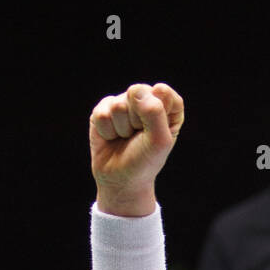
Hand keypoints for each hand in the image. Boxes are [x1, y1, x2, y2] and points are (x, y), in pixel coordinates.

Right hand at [89, 82, 183, 210]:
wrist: (122, 179)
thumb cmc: (145, 161)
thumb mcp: (159, 141)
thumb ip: (154, 112)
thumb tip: (135, 90)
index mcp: (168, 106)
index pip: (163, 92)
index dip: (157, 113)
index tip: (155, 132)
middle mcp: (145, 99)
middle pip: (137, 93)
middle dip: (136, 121)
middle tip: (138, 137)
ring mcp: (124, 102)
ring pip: (118, 105)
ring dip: (121, 129)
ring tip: (125, 138)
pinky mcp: (103, 109)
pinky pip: (102, 114)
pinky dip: (107, 132)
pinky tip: (112, 137)